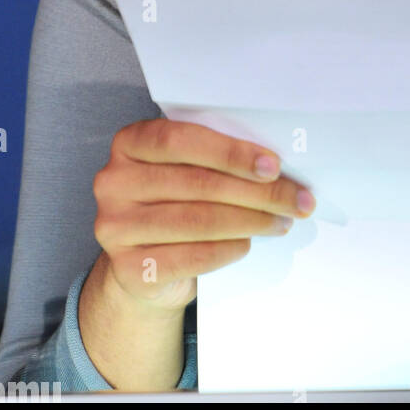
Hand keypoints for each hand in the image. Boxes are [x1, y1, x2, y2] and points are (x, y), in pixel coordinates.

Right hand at [93, 119, 315, 311]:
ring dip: (250, 221)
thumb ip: (215, 158)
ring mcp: (114, 227)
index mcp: (129, 143)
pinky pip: (191, 256)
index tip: (273, 166)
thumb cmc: (176, 202)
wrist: (144, 267)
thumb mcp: (186, 169)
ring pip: (197, 220)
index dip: (230, 152)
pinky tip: (248, 243)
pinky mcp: (128, 268)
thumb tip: (277, 166)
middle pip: (196, 183)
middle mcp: (113, 182)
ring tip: (281, 221)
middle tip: (295, 199)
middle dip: (256, 192)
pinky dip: (227, 249)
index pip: (180, 140)